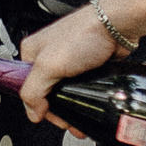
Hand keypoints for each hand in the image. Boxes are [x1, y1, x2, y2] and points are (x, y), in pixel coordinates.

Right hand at [17, 8, 122, 132]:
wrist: (117, 25)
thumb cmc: (85, 34)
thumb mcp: (49, 66)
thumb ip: (34, 91)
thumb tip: (32, 112)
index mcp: (31, 52)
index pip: (27, 87)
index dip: (39, 105)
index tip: (52, 116)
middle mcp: (48, 55)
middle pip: (47, 92)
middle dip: (59, 110)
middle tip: (68, 121)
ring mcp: (68, 60)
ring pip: (66, 91)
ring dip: (73, 108)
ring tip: (81, 119)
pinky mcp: (86, 64)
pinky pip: (82, 87)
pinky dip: (86, 98)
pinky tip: (91, 105)